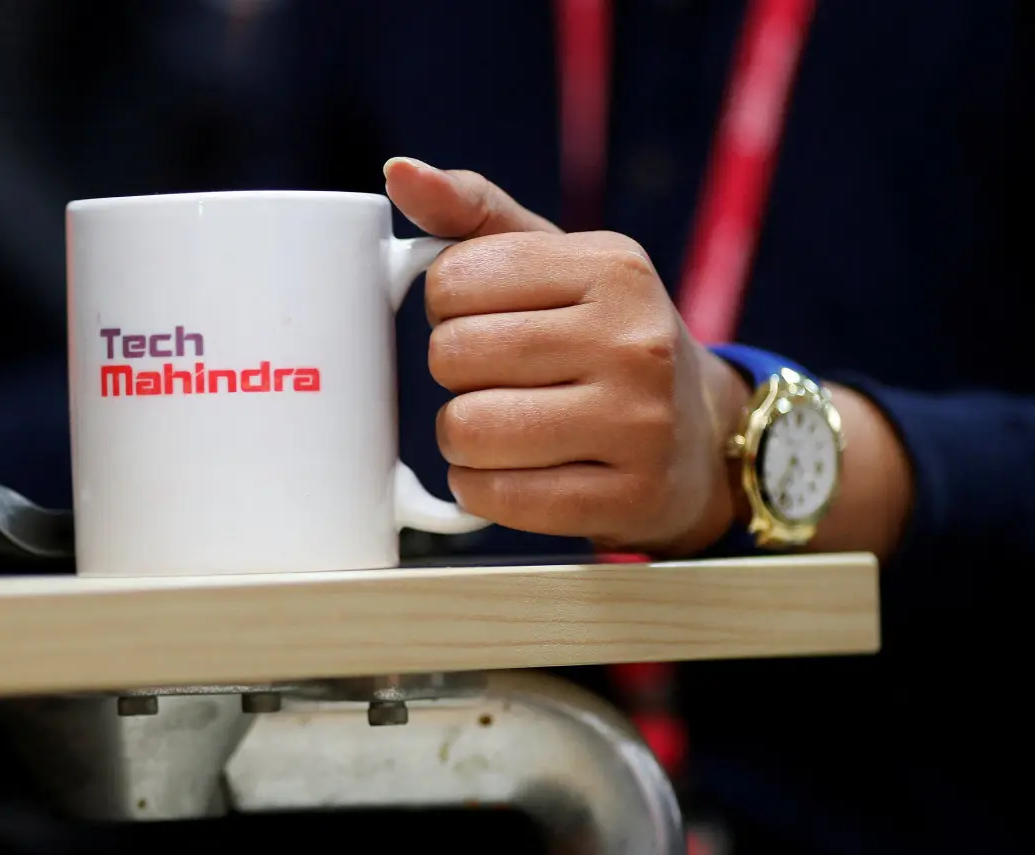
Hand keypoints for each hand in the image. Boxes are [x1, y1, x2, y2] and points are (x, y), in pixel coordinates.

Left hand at [384, 156, 751, 555]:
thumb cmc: (602, 336)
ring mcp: (639, 424)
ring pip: (466, 431)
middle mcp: (635, 341)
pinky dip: (480, 489)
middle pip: (453, 357)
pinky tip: (514, 472)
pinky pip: (495, 497)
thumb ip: (472, 213)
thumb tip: (400, 171)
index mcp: (612, 267)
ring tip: (503, 427)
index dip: (446, 306)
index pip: (452, 279)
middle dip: (455, 374)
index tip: (485, 318)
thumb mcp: (555, 261)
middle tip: (497, 379)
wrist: (698, 436)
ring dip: (462, 438)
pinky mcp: (629, 498)